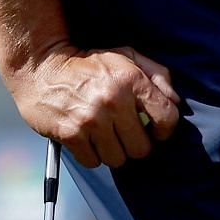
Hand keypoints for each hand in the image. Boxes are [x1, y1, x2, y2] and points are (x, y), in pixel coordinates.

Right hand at [10, 42, 181, 169]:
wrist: (43, 68)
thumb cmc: (89, 63)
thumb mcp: (128, 56)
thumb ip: (158, 75)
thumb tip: (176, 101)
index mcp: (132, 80)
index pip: (167, 117)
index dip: (166, 129)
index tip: (157, 131)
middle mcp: (114, 101)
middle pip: (142, 147)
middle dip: (137, 144)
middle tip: (128, 135)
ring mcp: (92, 120)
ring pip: (118, 159)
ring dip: (114, 152)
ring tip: (107, 136)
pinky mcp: (71, 134)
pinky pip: (93, 162)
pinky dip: (93, 156)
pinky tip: (89, 140)